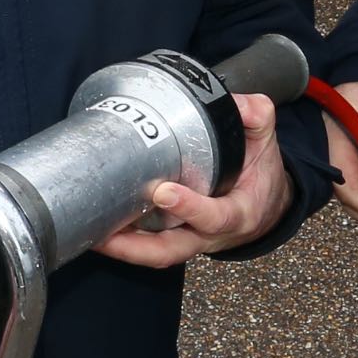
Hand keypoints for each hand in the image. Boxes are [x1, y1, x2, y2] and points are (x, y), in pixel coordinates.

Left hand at [92, 93, 291, 266]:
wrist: (266, 205)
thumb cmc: (261, 175)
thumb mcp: (266, 143)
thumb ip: (255, 118)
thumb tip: (235, 104)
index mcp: (238, 214)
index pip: (214, 217)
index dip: (190, 208)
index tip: (163, 192)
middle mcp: (210, 235)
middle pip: (172, 251)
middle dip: (136, 247)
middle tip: (105, 233)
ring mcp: (190, 239)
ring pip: (155, 253)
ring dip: (122, 247)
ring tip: (91, 231)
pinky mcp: (174, 237)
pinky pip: (147, 244)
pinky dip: (124, 239)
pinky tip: (97, 224)